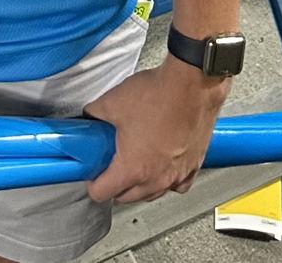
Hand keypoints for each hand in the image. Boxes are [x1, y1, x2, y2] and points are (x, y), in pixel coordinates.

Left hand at [84, 57, 231, 203]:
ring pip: (151, 193)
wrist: (191, 85)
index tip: (93, 173)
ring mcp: (176, 175)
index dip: (93, 183)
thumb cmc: (158, 95)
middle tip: (110, 165)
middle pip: (127, 197)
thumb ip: (94, 113)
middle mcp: (156, 179)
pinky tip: (162, 164)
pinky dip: (166, 179)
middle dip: (115, 185)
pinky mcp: (193, 166)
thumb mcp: (112, 101)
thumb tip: (89, 116)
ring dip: (139, 184)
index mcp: (132, 169)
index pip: (103, 193)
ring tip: (134, 161)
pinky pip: (176, 185)